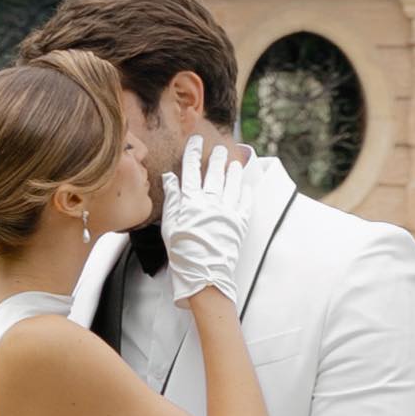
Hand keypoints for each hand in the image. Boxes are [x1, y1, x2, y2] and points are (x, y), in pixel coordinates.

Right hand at [158, 133, 283, 297]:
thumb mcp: (169, 225)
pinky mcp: (239, 224)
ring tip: (234, 163)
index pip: (191, 171)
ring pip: (232, 185)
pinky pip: (245, 204)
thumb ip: (172, 199)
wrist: (203, 275)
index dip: (193, 153)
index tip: (195, 141)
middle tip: (220, 149)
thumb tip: (170, 177)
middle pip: (214, 174)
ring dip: (233, 172)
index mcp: (190, 202)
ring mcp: (227, 212)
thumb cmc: (182, 253)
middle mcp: (210, 203)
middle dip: (217, 158)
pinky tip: (245, 187)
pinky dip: (245, 193)